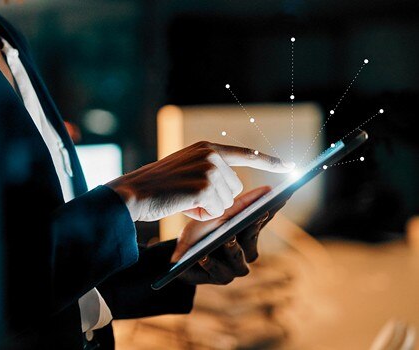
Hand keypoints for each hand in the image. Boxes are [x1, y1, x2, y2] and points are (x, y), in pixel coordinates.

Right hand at [107, 141, 292, 221]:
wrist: (132, 193)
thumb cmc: (156, 188)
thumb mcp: (185, 172)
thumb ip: (209, 174)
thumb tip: (238, 193)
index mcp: (206, 147)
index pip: (244, 153)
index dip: (268, 162)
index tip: (289, 166)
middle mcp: (211, 154)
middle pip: (235, 189)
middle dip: (216, 199)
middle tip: (187, 196)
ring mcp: (210, 170)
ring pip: (227, 203)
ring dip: (207, 208)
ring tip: (182, 200)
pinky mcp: (206, 186)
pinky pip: (216, 211)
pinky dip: (201, 215)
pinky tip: (182, 206)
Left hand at [170, 186, 286, 284]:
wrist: (180, 255)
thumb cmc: (201, 232)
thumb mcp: (217, 215)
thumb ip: (242, 204)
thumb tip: (268, 189)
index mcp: (248, 233)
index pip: (263, 219)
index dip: (272, 209)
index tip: (279, 198)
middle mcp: (247, 252)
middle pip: (252, 239)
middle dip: (253, 227)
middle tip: (255, 215)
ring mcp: (235, 267)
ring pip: (238, 257)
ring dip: (232, 247)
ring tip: (228, 238)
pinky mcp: (221, 278)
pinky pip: (217, 271)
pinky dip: (210, 263)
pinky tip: (203, 257)